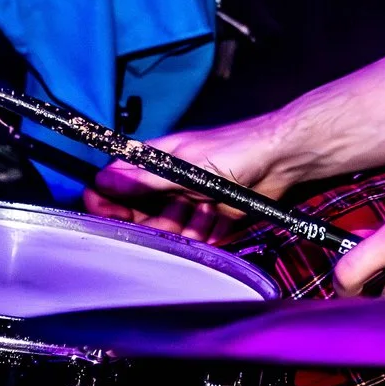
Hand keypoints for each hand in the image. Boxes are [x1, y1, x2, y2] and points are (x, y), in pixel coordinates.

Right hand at [82, 122, 284, 243]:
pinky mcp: (210, 216)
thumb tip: (104, 181)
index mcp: (156, 161)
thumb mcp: (184, 166)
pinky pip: (195, 237)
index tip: (111, 218)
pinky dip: (203, 235)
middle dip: (151, 223)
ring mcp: (189, 198)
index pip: (116, 183)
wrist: (280, 159)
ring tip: (203, 214)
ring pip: (167, 228)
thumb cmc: (236, 148)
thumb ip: (145, 179)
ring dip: (181, 229)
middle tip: (174, 217)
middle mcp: (169, 181)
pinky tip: (217, 221)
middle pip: (139, 213)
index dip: (108, 202)